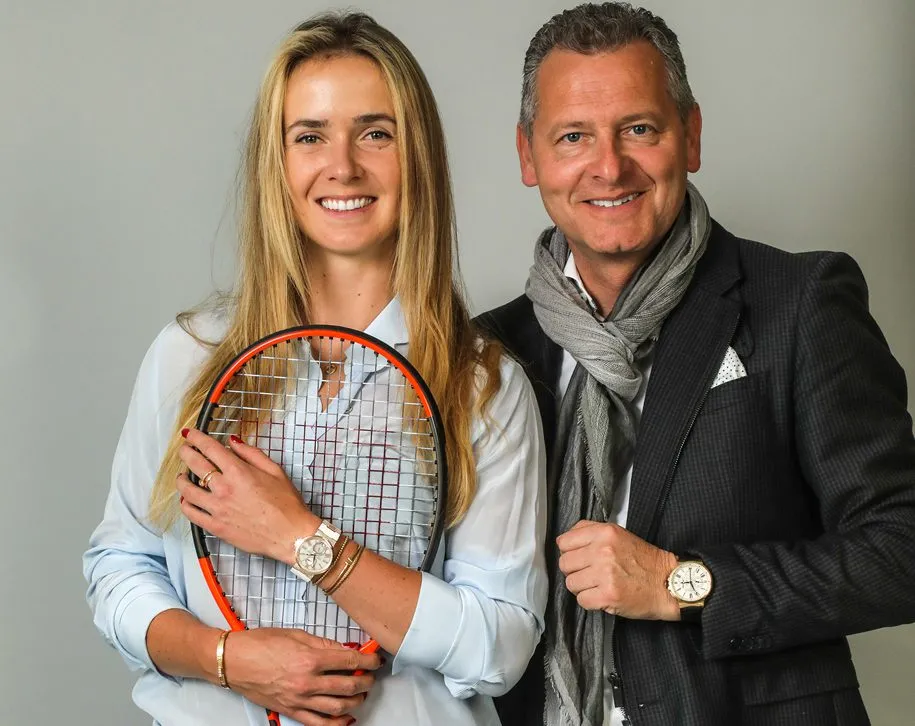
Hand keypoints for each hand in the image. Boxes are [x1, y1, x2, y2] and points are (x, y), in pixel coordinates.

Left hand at [177, 428, 316, 562]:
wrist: (289, 534)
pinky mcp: (215, 527)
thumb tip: (234, 443)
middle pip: (195, 465)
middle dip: (186, 452)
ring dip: (181, 479)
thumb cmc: (286, 505)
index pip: (210, 448)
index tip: (191, 434)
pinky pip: (191, 514)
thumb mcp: (275, 471)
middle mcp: (224, 489)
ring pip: (188, 490)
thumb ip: (251, 454)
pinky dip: (185, 504)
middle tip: (184, 449)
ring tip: (182, 476)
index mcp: (239, 472)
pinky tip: (186, 500)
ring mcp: (217, 509)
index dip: (197, 438)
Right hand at [225, 628, 381, 724]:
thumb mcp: (297, 634)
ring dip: (355, 701)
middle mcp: (307, 682)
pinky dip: (337, 723)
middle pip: (349, 686)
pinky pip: (319, 724)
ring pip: (338, 707)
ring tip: (360, 694)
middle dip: (366, 681)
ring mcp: (299, 700)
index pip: (351, 661)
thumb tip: (345, 650)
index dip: (369, 661)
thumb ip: (324, 644)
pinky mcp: (290, 711)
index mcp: (310, 658)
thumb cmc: (261, 643)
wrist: (234, 661)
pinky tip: (346, 718)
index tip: (376, 660)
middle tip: (370, 676)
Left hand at [556, 520, 679, 620]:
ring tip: (599, 585)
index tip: (579, 558)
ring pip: (571, 583)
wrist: (667, 583)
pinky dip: (591, 602)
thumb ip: (591, 531)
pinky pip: (581, 600)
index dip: (569, 552)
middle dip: (575, 571)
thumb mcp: (619, 534)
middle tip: (591, 574)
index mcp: (604, 533)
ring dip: (582, 588)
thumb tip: (566, 540)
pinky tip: (604, 596)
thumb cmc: (644, 561)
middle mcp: (603, 551)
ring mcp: (605, 574)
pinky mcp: (608, 595)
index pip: (563, 542)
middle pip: (564, 564)